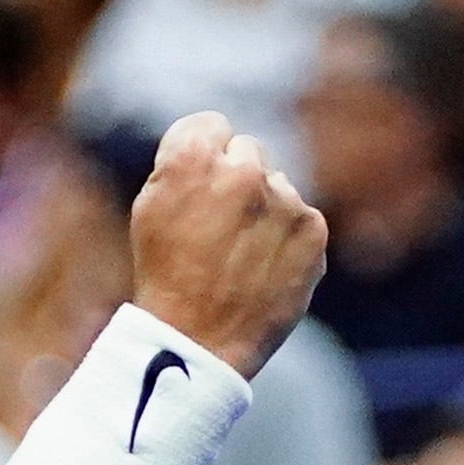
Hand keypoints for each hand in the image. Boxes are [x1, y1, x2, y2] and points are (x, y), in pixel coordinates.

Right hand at [130, 112, 327, 378]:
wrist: (197, 340)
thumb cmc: (165, 273)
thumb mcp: (150, 206)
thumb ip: (184, 162)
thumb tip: (219, 142)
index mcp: (192, 157)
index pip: (210, 124)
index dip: (202, 154)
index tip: (197, 183)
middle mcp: (243, 170)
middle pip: (248, 150)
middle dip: (236, 177)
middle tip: (217, 224)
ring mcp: (284, 200)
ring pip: (278, 186)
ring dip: (263, 209)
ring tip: (238, 254)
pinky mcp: (313, 230)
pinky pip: (300, 217)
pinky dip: (285, 238)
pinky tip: (261, 267)